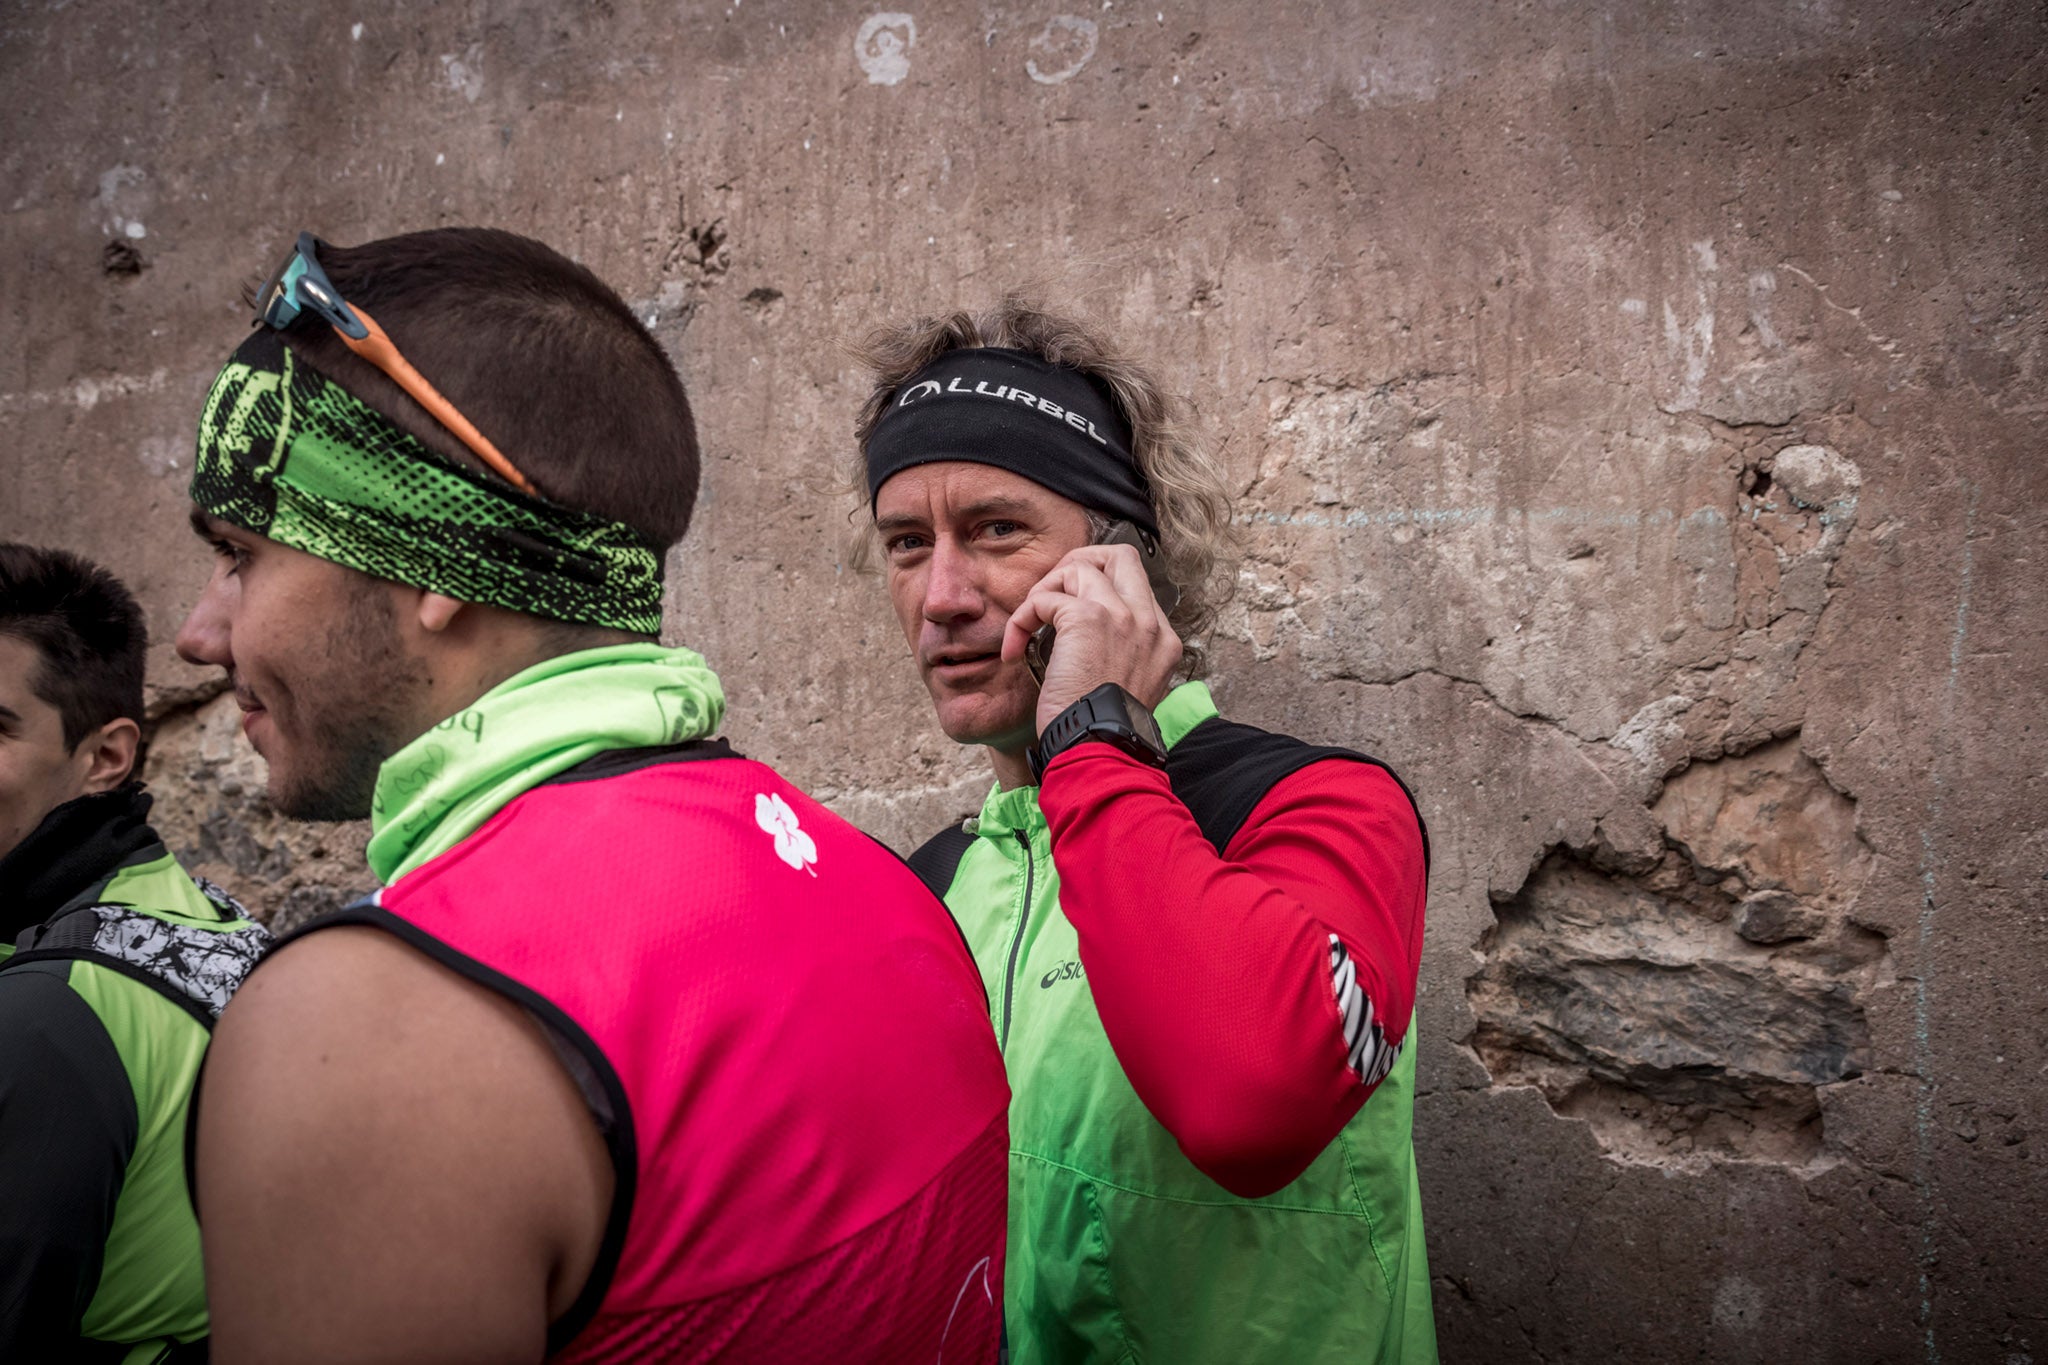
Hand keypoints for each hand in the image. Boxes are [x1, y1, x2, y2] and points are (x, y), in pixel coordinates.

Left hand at [1002, 543, 1182, 734]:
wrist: (1101, 749)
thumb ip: (1122, 656)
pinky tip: (1014, 648)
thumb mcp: (1129, 689)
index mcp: (1163, 640)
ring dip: (1045, 590)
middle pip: (1121, 556)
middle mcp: (1149, 622)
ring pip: (1079, 567)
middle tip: (1053, 594)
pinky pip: (1045, 597)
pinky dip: (1022, 618)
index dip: (1099, 590)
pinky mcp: (1086, 618)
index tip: (1070, 614)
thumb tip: (1089, 642)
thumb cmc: (1105, 731)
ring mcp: (1121, 616)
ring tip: (1029, 625)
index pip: (1135, 588)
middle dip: (1081, 562)